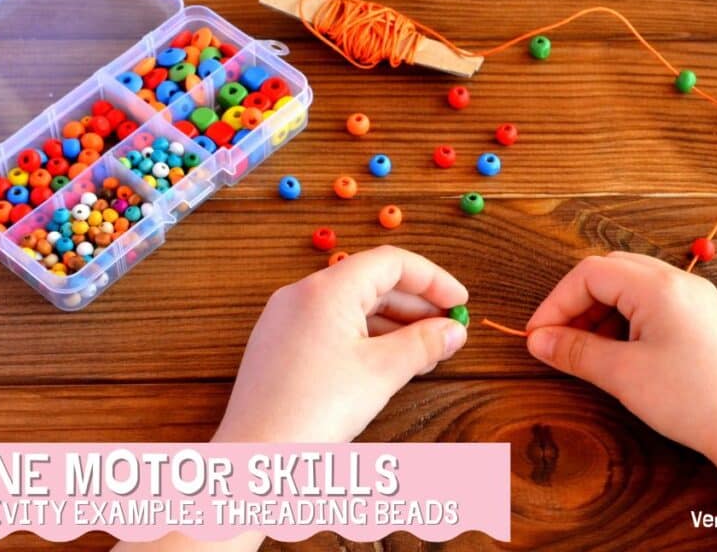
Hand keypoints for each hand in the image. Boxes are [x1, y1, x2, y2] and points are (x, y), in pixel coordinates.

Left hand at [214, 245, 468, 442]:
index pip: (391, 262)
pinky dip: (365, 337)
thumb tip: (453, 331)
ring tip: (425, 353)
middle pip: (371, 282)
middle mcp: (301, 294)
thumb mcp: (381, 373)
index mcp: (325, 289)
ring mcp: (285, 319)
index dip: (433, 279)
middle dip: (416, 305)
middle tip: (448, 331)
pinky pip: (331, 326)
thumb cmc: (313, 410)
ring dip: (393, 324)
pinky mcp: (278, 344)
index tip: (460, 302)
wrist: (255, 455)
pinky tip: (387, 363)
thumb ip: (423, 344)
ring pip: (352, 306)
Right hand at [525, 251, 716, 459]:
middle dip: (577, 302)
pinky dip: (627, 318)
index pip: (590, 273)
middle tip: (560, 339)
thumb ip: (576, 351)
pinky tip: (621, 351)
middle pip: (611, 271)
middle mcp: (679, 281)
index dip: (556, 302)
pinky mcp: (705, 317)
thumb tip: (538, 340)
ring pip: (633, 285)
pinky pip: (655, 302)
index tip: (538, 336)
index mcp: (658, 286)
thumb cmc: (691, 400)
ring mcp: (696, 298)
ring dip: (601, 310)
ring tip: (588, 349)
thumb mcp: (622, 375)